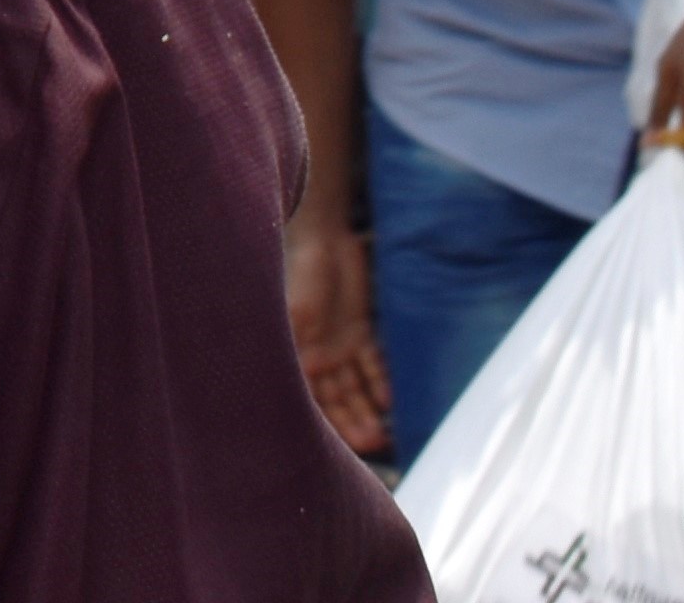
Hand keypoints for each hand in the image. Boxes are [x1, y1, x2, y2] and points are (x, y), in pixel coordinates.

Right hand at [286, 222, 387, 455]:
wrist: (322, 237)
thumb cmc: (301, 273)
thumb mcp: (297, 315)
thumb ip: (300, 349)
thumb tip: (304, 386)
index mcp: (294, 351)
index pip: (309, 396)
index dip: (324, 420)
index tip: (340, 444)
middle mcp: (315, 353)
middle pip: (334, 396)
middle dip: (351, 421)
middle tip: (372, 445)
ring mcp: (337, 343)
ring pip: (354, 385)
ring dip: (366, 408)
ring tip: (384, 433)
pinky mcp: (358, 329)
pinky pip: (370, 362)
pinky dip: (378, 380)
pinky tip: (389, 400)